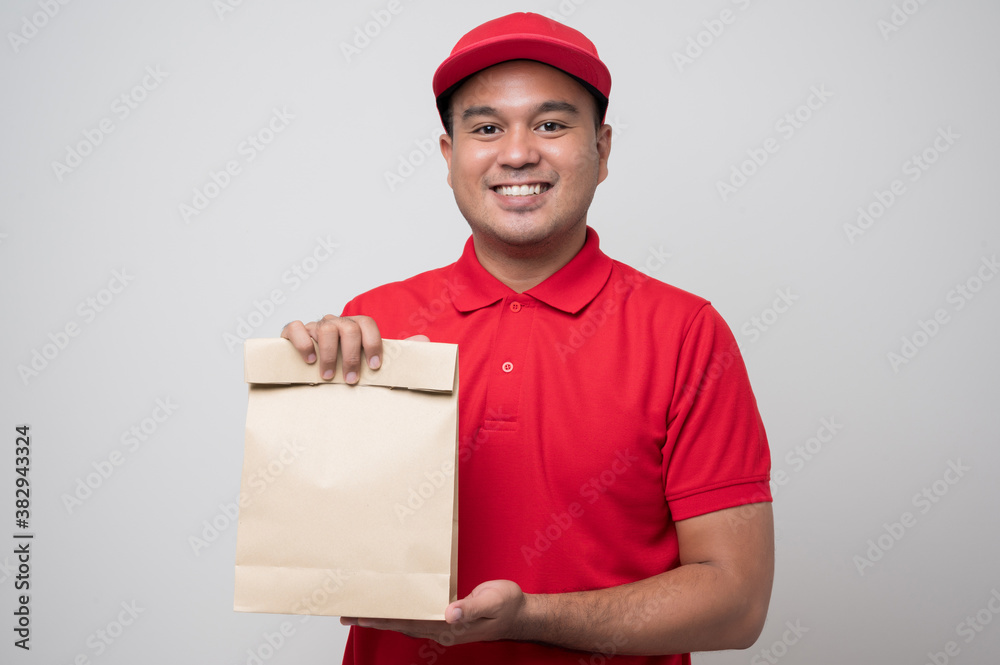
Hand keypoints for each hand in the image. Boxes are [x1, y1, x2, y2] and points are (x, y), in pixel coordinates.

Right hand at [281, 315, 382, 383]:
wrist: (300, 359)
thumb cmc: (332, 362)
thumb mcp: (349, 360)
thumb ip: (362, 363)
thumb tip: (377, 379)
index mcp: (352, 325)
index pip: (366, 324)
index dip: (373, 344)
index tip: (373, 366)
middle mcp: (334, 322)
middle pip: (349, 329)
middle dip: (352, 356)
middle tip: (350, 378)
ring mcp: (315, 325)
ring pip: (326, 329)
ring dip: (330, 355)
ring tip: (328, 375)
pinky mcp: (293, 330)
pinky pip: (297, 328)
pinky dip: (304, 345)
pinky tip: (310, 360)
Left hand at [340, 580, 528, 644]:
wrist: (521, 614)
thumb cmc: (507, 605)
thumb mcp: (492, 601)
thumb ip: (470, 607)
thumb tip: (448, 612)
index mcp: (449, 626)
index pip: (408, 623)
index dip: (383, 619)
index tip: (360, 616)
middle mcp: (442, 629)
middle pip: (401, 624)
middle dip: (374, 620)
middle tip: (347, 614)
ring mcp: (444, 626)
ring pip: (406, 622)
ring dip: (384, 617)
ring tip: (361, 611)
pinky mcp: (447, 619)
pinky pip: (417, 617)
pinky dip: (401, 612)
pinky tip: (393, 606)